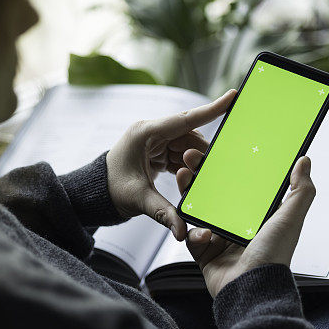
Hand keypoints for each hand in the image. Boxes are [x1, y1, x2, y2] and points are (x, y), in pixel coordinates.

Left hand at [106, 89, 236, 240]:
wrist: (96, 193)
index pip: (184, 119)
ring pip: (186, 145)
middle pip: (189, 135)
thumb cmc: (110, 190)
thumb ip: (163, 212)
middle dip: (201, 153)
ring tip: (196, 178)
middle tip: (213, 169)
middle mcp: (151, 131)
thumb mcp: (138, 199)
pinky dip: (186, 166)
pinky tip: (189, 177)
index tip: (232, 97)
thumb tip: (182, 232)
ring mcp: (154, 140)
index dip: (211, 109)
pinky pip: (179, 153)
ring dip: (194, 161)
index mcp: (145, 133)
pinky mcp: (156, 150)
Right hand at [176, 152, 315, 296]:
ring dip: (191, 196)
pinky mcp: (206, 254)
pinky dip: (195, 234)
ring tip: (185, 182)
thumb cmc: (274, 257)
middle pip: (216, 196)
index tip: (219, 154)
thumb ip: (301, 190)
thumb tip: (304, 162)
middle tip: (192, 162)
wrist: (252, 290)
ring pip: (200, 212)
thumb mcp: (291, 218)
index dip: (229, 169)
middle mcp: (240, 227)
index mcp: (259, 217)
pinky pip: (193, 237)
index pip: (242, 186)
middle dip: (202, 178)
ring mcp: (221, 241)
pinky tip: (204, 235)